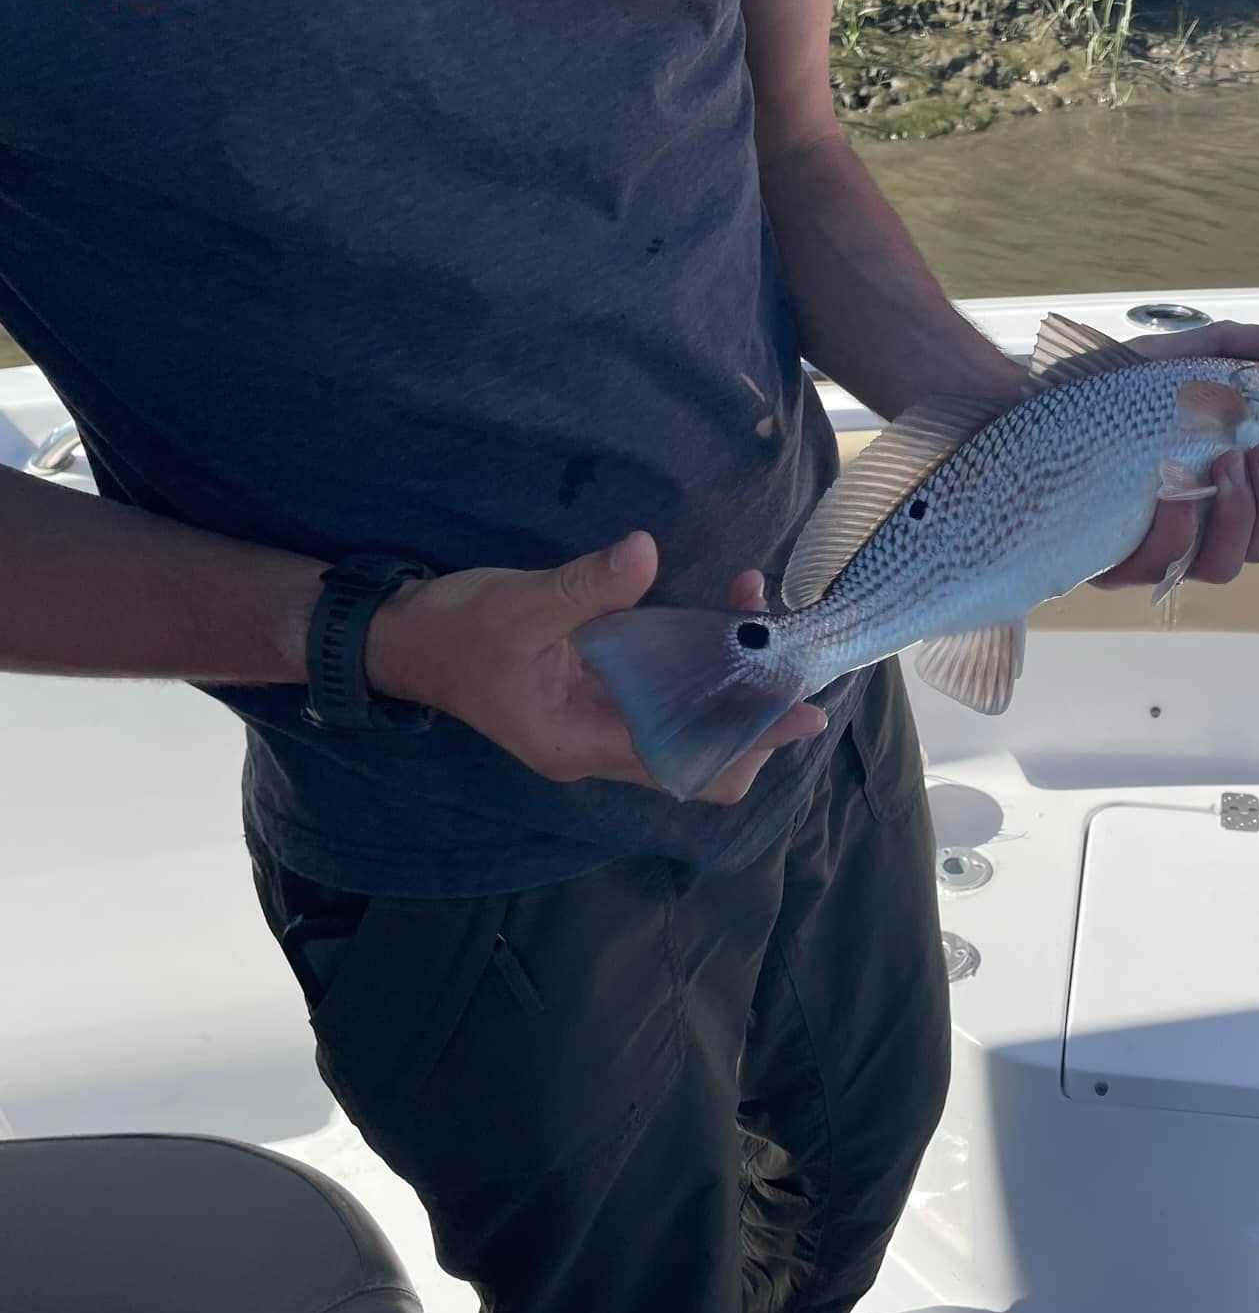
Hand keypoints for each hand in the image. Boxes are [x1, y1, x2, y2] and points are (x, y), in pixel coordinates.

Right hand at [365, 532, 825, 801]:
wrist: (400, 635)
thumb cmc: (453, 630)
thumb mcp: (519, 605)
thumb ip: (585, 587)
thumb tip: (644, 554)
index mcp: (580, 743)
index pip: (685, 759)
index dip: (749, 738)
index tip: (804, 711)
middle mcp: (600, 742)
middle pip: (701, 755)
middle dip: (752, 713)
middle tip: (789, 658)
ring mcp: (603, 717)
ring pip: (690, 718)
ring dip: (733, 680)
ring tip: (761, 614)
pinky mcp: (603, 687)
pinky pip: (669, 686)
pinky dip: (704, 657)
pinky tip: (728, 610)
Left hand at [1092, 318, 1258, 590]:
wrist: (1025, 407)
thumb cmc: (1102, 392)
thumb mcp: (1171, 362)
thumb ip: (1230, 349)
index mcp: (1217, 495)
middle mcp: (1192, 532)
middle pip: (1258, 548)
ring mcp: (1153, 553)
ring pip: (1220, 566)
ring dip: (1237, 518)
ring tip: (1228, 464)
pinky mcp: (1112, 565)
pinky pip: (1159, 566)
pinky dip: (1176, 532)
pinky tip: (1173, 492)